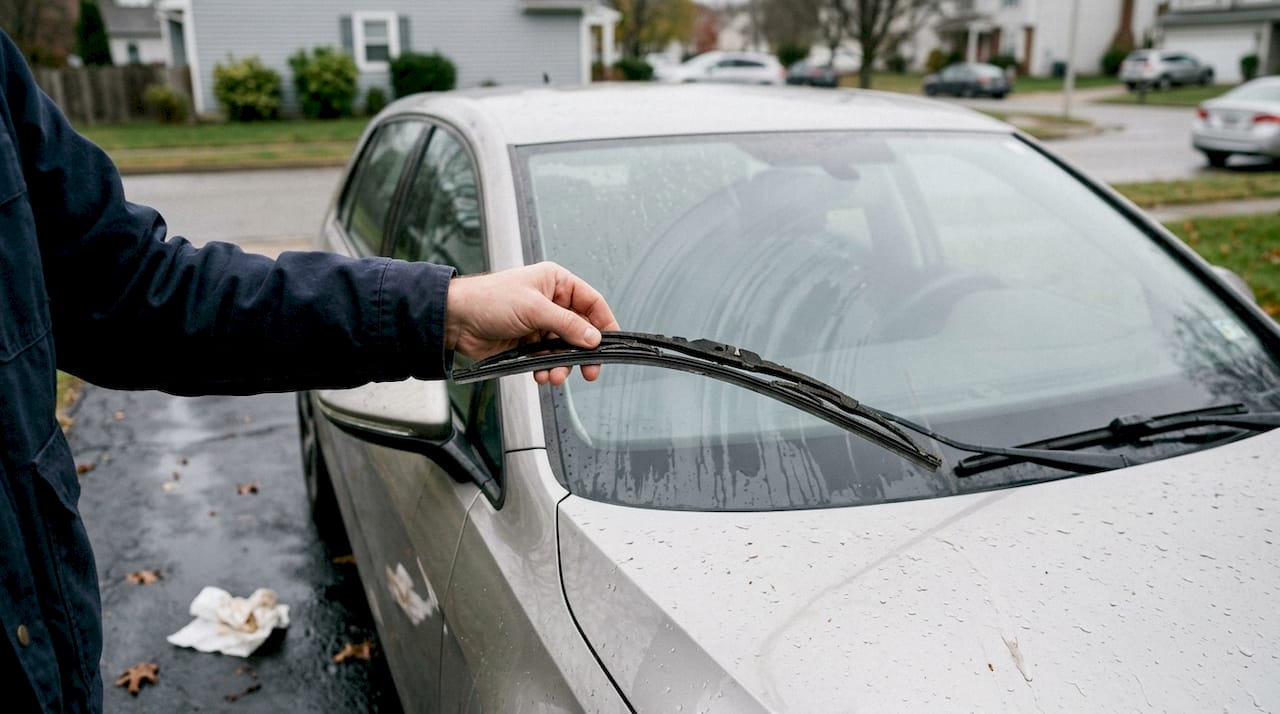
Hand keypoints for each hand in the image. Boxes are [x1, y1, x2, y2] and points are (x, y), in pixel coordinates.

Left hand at [445, 262, 619, 385]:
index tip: (612, 343)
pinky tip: (541, 374)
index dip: (604, 323)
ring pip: (564, 349)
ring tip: (555, 376)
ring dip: (563, 365)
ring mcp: (539, 324)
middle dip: (583, 352)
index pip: (592, 302)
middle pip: (581, 330)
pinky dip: (547, 368)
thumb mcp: (534, 309)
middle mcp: (550, 302)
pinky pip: (547, 359)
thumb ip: (567, 325)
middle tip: (590, 370)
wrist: (455, 320)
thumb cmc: (488, 299)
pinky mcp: (528, 343)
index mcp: (555, 283)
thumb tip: (594, 338)